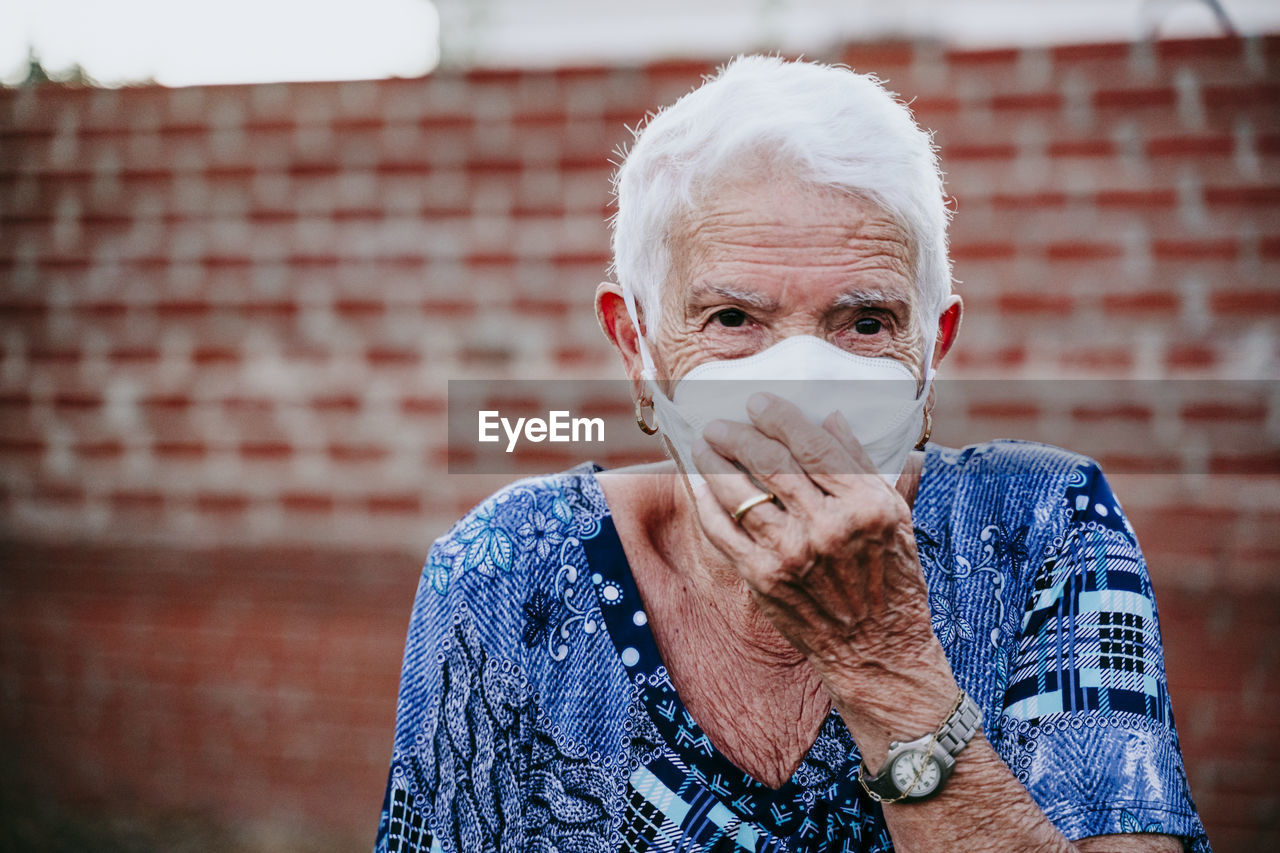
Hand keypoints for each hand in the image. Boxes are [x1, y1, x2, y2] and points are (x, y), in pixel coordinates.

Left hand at [690, 391, 937, 677]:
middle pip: (770, 463)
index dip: (780, 417)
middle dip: (737, 434)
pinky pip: (722, 532)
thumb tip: (834, 418)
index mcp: (866, 505)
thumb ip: (867, 466)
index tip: (758, 402)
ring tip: (702, 444)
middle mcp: (828, 527)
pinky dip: (705, 503)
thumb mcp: (897, 519)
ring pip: (740, 493)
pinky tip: (698, 485)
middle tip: (720, 422)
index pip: (813, 446)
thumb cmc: (892, 582)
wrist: (878, 653)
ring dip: (713, 462)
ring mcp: (792, 554)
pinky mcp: (763, 579)